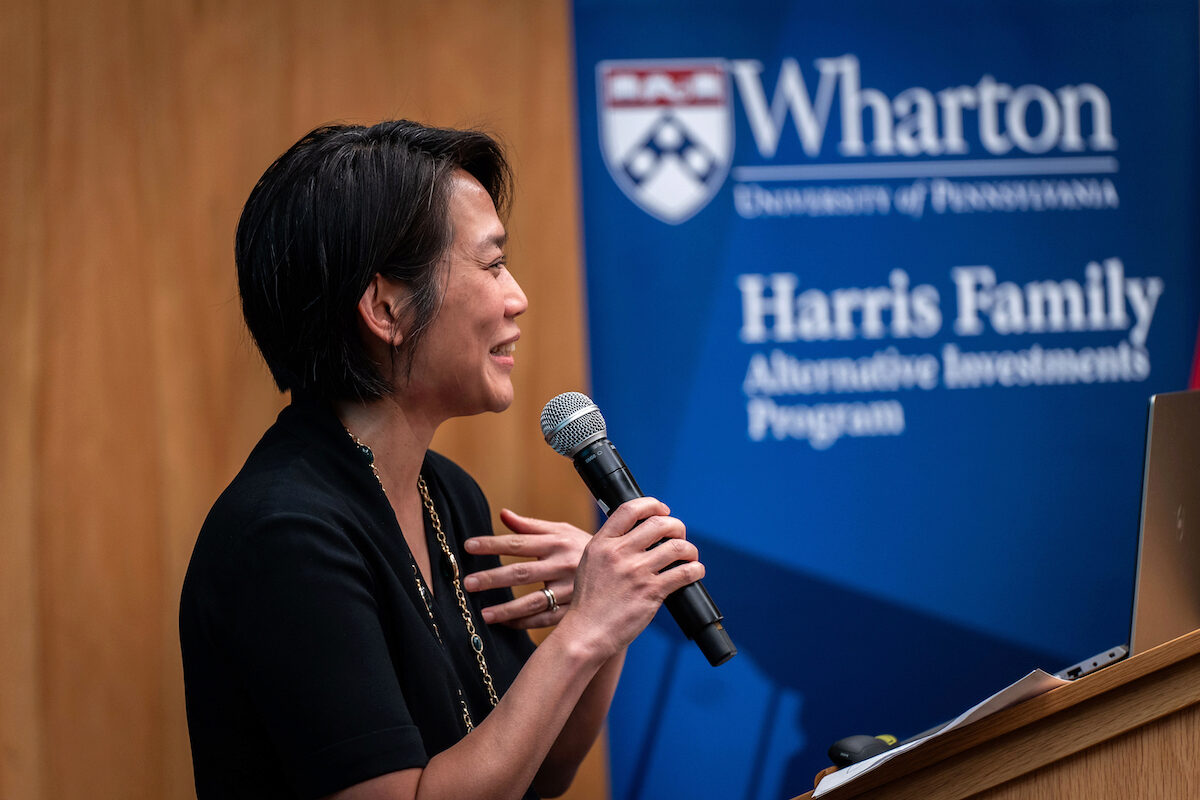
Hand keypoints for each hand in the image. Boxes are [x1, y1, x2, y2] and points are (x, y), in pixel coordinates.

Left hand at [463, 509, 589, 628]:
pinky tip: (505, 623)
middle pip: (522, 573)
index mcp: (557, 542)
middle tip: (468, 583)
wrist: (626, 568)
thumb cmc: (584, 547)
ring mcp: (570, 589)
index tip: (468, 547)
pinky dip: (525, 623)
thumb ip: (531, 526)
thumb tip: (503, 514)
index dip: (492, 544)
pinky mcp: (575, 608)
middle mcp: (562, 564)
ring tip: (484, 613)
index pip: (518, 542)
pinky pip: (547, 619)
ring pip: (534, 601)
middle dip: (493, 578)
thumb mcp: (563, 530)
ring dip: (507, 609)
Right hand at [562, 497, 703, 659]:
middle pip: (659, 524)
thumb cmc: (589, 602)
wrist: (586, 632)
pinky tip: (695, 572)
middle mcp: (619, 554)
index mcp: (602, 543)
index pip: (630, 509)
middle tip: (679, 536)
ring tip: (689, 556)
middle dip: (677, 526)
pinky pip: (684, 573)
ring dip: (689, 549)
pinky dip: (695, 570)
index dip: (653, 504)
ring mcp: (636, 572)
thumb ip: (610, 547)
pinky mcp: (651, 592)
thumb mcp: (590, 564)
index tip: (663, 510)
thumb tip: (637, 534)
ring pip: (677, 547)